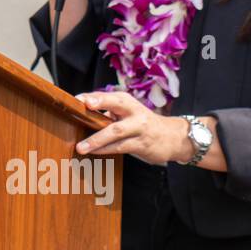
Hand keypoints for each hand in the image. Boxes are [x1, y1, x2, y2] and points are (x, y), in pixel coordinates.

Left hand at [74, 92, 226, 170]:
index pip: (109, 96)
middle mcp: (134, 111)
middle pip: (116, 103)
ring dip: (96, 140)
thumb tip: (84, 116)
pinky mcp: (142, 144)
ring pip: (116, 131)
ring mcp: (139, 127)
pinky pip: (120, 147)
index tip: (77, 98)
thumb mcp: (128, 114)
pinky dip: (106, 150)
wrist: (173, 137)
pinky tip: (94, 153)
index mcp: (128, 102)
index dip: (94, 96)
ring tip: (81, 147)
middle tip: (83, 105)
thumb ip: (109, 114)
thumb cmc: (143, 125)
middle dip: (100, 102)